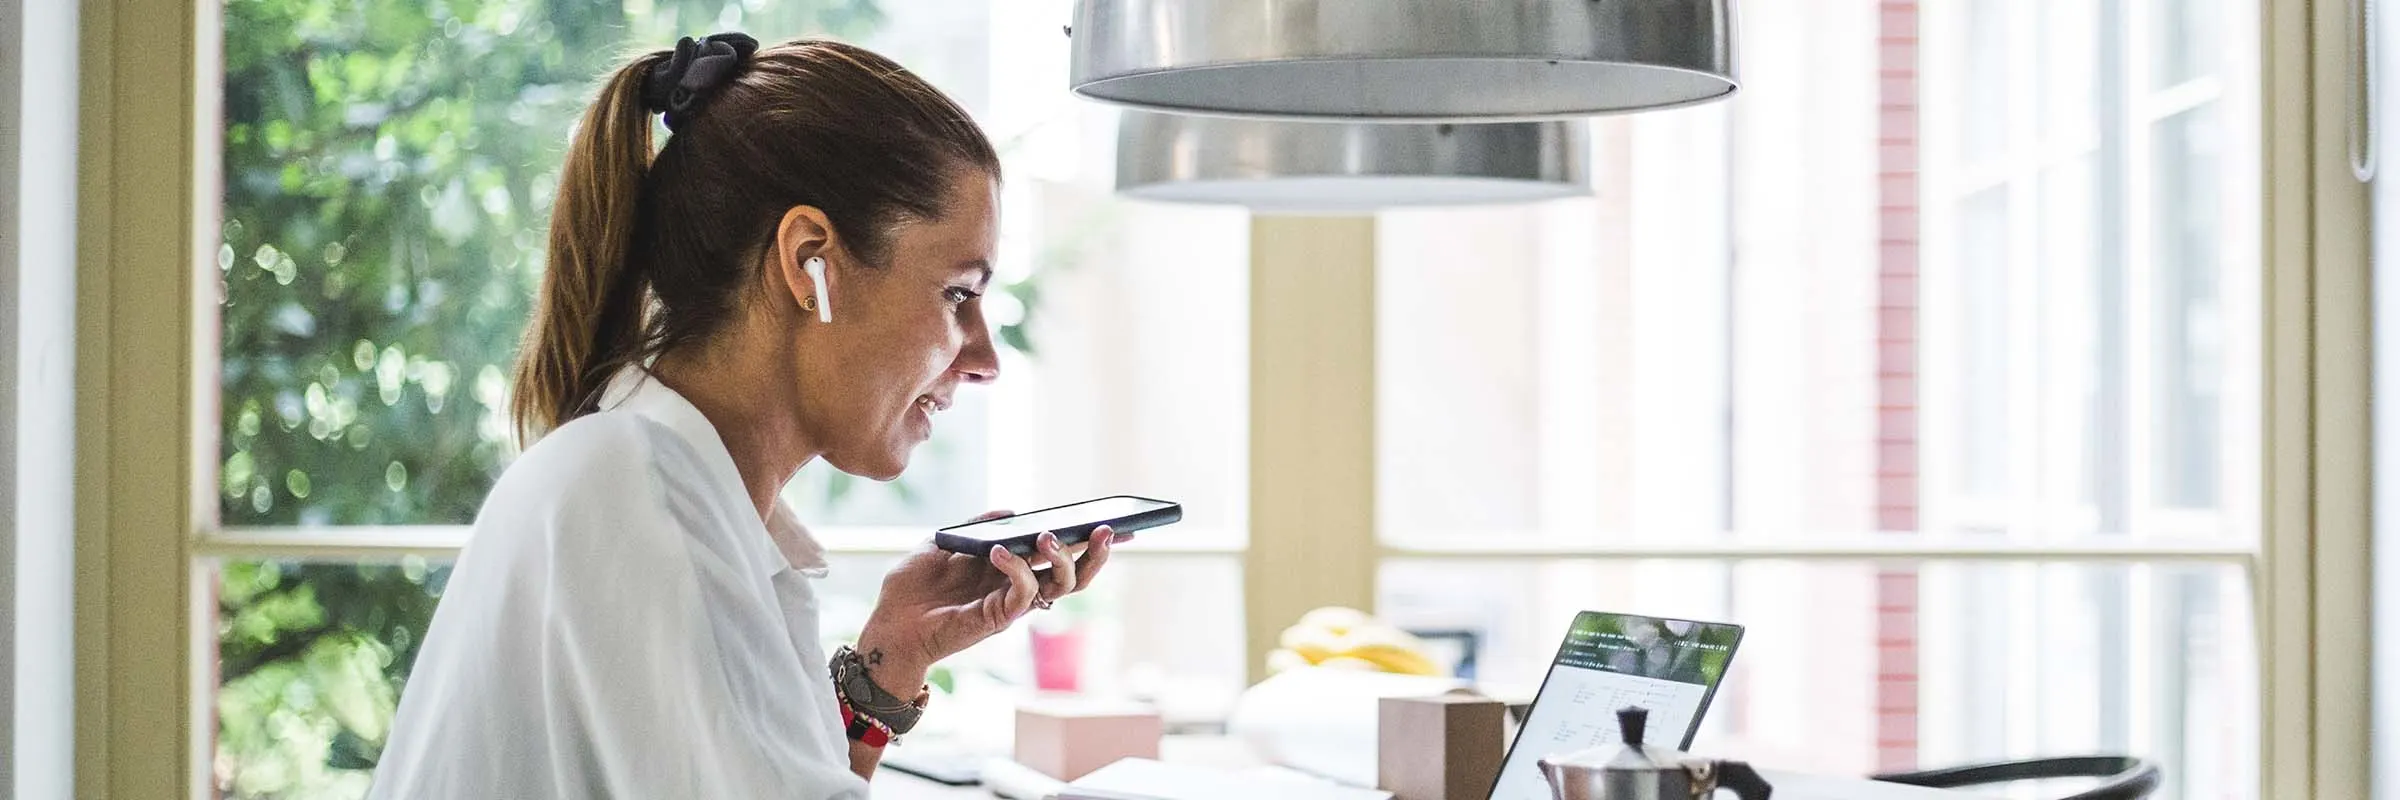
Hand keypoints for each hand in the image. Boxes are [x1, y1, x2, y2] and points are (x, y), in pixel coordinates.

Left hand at [852, 510, 1119, 694]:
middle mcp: (1018, 588)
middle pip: (1074, 575)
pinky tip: (1000, 551)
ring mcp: (1010, 604)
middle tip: (1106, 529)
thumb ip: (977, 527)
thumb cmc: (913, 587)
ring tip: (1047, 535)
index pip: (1059, 555)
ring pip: (1059, 588)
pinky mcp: (996, 618)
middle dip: (1096, 553)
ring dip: (1062, 559)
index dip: (1089, 542)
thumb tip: (1010, 510)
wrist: (888, 624)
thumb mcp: (943, 543)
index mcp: (1011, 569)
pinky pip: (1022, 595)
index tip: (1115, 522)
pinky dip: (1017, 569)